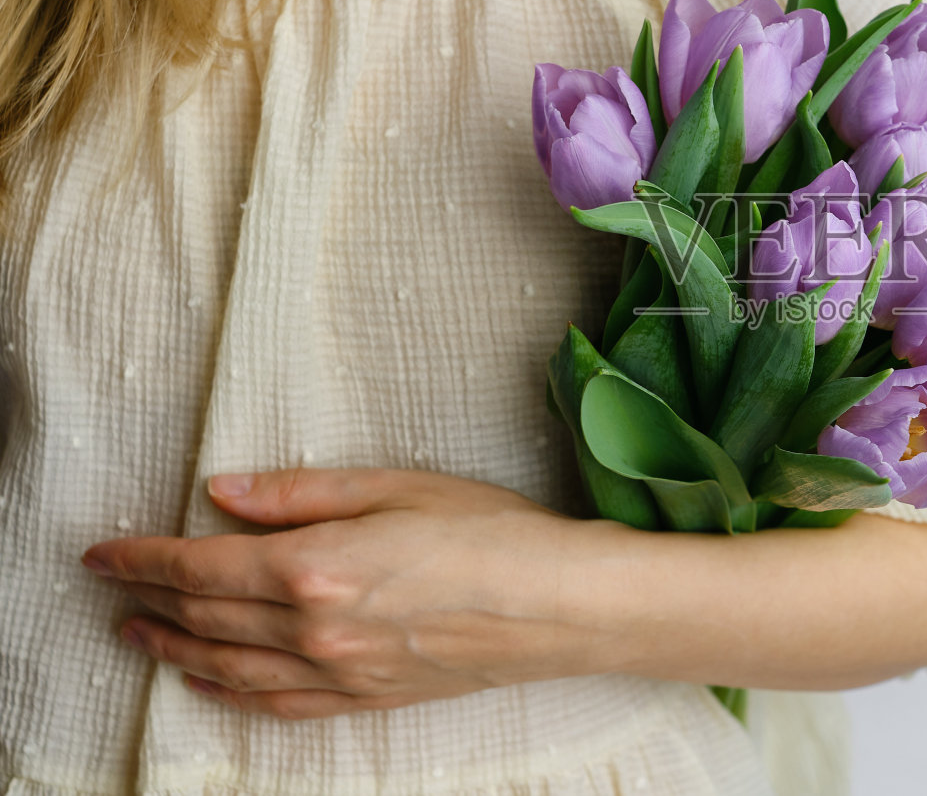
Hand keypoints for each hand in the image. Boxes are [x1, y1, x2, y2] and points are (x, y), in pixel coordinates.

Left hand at [81, 468, 628, 719]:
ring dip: (174, 649)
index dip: (142, 557)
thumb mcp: (395, 486)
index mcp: (314, 567)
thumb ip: (300, 493)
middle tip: (112, 586)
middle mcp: (312, 629)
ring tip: (139, 634)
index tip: (104, 551)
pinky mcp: (366, 698)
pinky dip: (230, 693)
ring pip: (229, 666)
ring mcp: (338, 672)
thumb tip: (223, 493)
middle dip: (149, 600)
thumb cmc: (490, 533)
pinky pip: (277, 704)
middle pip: (205, 618)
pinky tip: (210, 682)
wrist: (559, 605)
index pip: (199, 566)